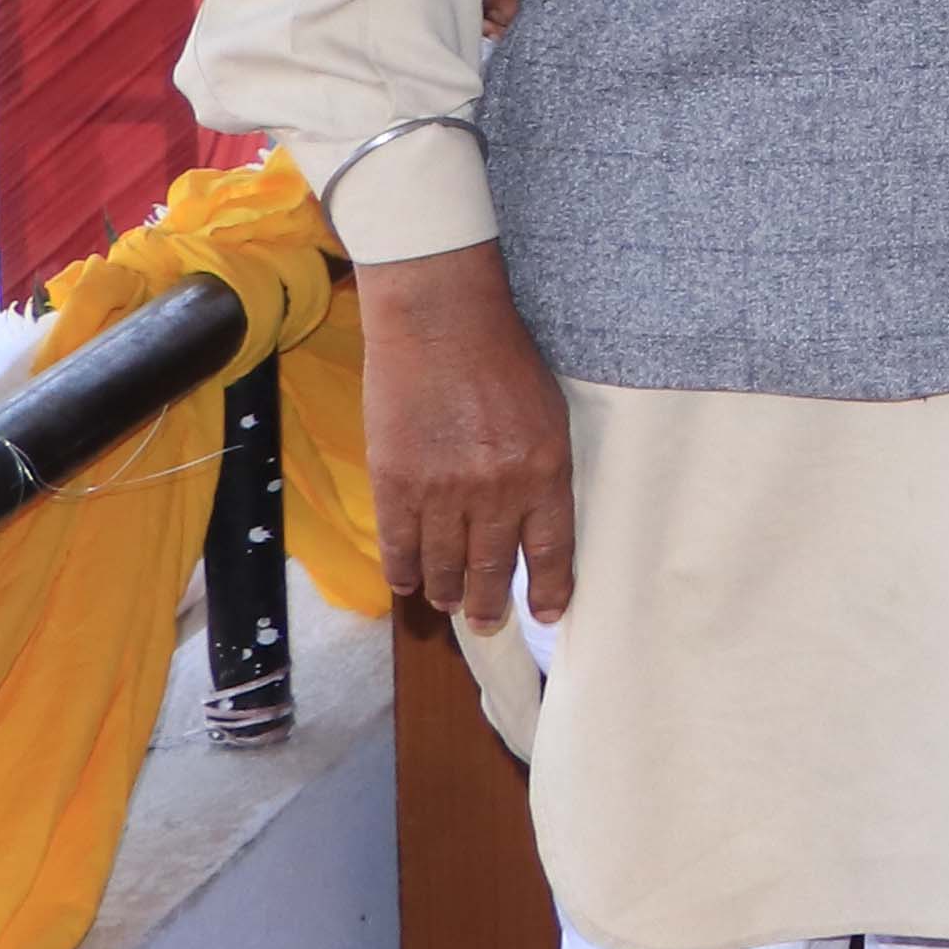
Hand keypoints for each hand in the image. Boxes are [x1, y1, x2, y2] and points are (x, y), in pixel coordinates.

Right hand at [360, 242, 573, 628]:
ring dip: (448, 593)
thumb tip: (532, 522)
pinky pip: (400, 547)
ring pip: (444, 565)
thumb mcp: (548, 415)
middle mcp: (497, 491)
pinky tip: (410, 584)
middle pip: (494, 569)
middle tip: (488, 622)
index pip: (552, 550)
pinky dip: (404, 572)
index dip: (550, 589)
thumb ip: (541, 470)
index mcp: (545, 471)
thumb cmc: (503, 361)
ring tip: (452, 604)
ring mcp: (443, 492)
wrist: (442, 325)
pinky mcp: (396, 485)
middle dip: (491, 605)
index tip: (549, 614)